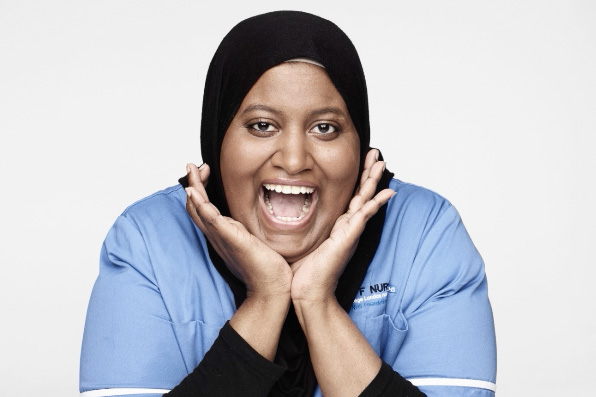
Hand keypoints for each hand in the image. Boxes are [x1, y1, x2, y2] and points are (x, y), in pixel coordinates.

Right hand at [185, 163, 291, 297]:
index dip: (200, 189)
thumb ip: (247, 229)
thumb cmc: (265, 267)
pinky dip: (201, 205)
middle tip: (192, 165)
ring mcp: (222, 237)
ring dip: (193, 188)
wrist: (271, 287)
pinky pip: (211, 220)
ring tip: (191, 171)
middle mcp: (217, 235)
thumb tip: (249, 218)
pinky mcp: (231, 239)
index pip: (203, 209)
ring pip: (199, 210)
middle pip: (196, 207)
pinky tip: (194, 192)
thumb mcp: (253, 241)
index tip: (204, 171)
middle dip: (193, 183)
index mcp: (222, 234)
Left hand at [290, 149, 394, 303]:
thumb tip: (290, 214)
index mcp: (338, 226)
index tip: (360, 160)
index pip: (351, 196)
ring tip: (382, 164)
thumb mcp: (305, 241)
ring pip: (365, 201)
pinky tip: (385, 193)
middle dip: (368, 173)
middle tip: (376, 154)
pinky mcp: (347, 239)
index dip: (356, 178)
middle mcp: (347, 227)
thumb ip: (305, 227)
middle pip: (362, 194)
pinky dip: (374, 205)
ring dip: (373, 182)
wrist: (308, 292)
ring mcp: (349, 233)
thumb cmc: (304, 271)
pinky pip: (363, 218)